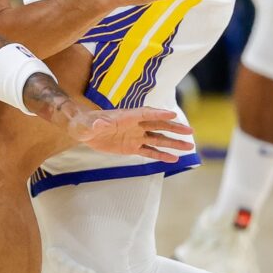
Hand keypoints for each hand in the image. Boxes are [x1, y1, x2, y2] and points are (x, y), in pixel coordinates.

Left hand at [66, 106, 194, 162]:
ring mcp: (135, 136)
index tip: (173, 114)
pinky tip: (174, 159)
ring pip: (157, 139)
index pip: (145, 114)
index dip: (158, 113)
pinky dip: (161, 155)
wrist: (83, 131)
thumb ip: (96, 124)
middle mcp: (134, 125)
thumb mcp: (88, 124)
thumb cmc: (85, 124)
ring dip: (173, 143)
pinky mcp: (132, 147)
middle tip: (190, 131)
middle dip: (174, 128)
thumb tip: (99, 124)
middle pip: (158, 125)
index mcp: (126, 116)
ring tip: (188, 146)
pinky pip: (149, 152)